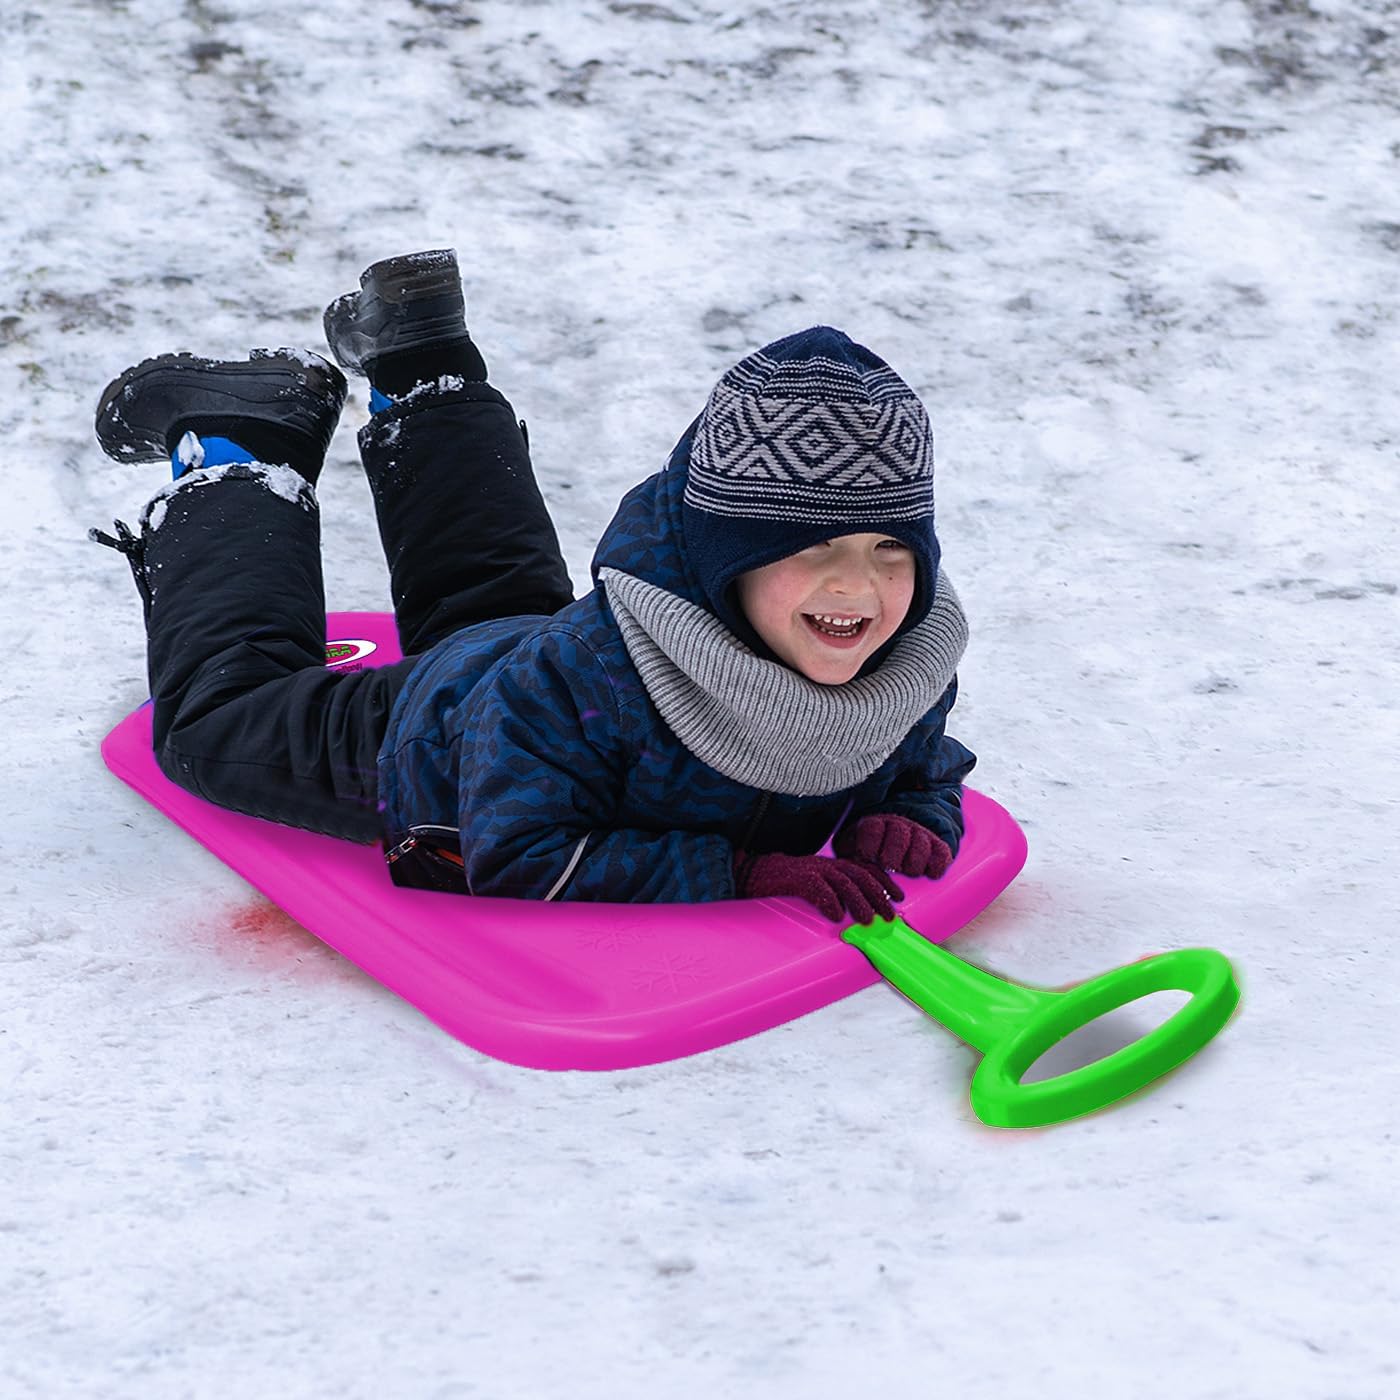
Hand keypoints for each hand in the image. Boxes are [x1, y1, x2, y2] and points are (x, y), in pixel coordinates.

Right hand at [735, 850, 902, 923]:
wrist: (754, 872)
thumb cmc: (787, 882)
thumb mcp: (816, 881)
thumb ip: (835, 890)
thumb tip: (857, 913)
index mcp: (833, 864)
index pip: (866, 868)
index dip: (885, 881)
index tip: (900, 896)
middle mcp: (826, 864)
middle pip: (860, 876)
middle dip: (878, 896)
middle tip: (889, 915)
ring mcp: (812, 869)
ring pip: (844, 883)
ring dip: (859, 902)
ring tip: (868, 920)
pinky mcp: (797, 878)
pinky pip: (818, 889)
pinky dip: (829, 902)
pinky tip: (837, 916)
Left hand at [833, 813, 952, 879]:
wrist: (897, 842)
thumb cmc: (867, 853)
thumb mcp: (851, 849)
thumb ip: (847, 854)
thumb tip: (845, 867)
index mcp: (875, 824)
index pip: (872, 828)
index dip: (869, 844)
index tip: (867, 857)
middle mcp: (898, 826)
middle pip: (898, 833)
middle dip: (893, 852)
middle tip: (889, 866)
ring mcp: (919, 834)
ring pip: (921, 842)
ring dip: (914, 860)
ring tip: (907, 871)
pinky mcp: (937, 847)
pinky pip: (942, 852)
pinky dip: (937, 864)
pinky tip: (929, 873)